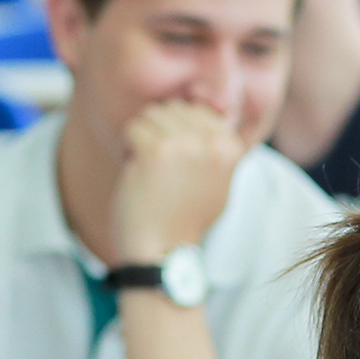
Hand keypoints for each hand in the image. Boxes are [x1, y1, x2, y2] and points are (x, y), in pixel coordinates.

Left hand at [111, 100, 243, 269]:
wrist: (162, 251)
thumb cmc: (184, 217)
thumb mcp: (217, 180)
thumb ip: (215, 145)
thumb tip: (209, 107)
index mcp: (232, 146)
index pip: (197, 110)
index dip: (179, 134)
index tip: (179, 167)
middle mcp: (214, 142)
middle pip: (173, 109)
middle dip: (160, 134)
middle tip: (162, 171)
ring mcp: (186, 144)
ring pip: (151, 115)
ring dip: (143, 141)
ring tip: (152, 172)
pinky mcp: (156, 150)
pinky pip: (132, 128)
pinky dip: (127, 150)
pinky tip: (138, 174)